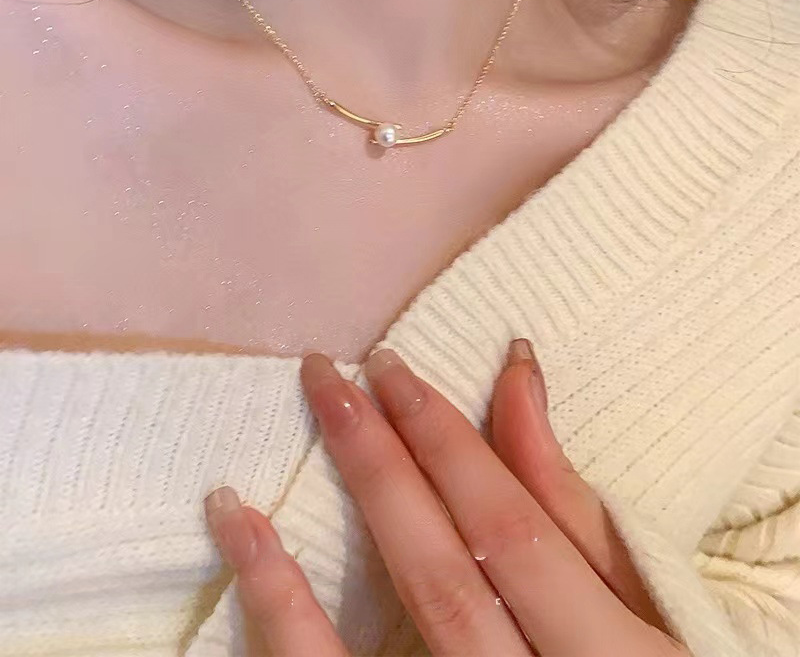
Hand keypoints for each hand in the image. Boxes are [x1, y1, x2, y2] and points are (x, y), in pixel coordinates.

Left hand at [204, 339, 687, 655]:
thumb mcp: (641, 601)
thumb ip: (576, 504)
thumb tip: (517, 375)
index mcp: (608, 646)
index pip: (511, 527)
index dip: (447, 442)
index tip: (390, 369)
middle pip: (440, 567)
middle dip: (379, 459)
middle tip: (323, 376)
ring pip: (395, 624)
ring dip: (315, 537)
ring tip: (259, 465)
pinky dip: (281, 618)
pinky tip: (244, 538)